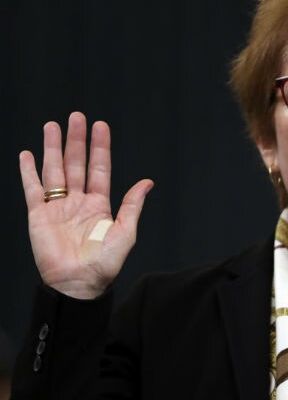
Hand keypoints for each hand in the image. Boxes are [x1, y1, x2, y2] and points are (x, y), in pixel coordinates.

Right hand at [19, 112, 153, 298]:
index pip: (99, 168)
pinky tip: (28, 154)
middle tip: (76, 116)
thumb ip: (132, 205)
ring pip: (54, 170)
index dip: (100, 147)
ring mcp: (58, 207)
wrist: (78, 283)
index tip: (100, 125)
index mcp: (100, 204)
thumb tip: (148, 182)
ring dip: (52, 148)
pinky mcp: (38, 216)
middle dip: (76, 140)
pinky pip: (32, 189)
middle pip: (76, 163)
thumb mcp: (125, 231)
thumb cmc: (105, 262)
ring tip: (52, 126)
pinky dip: (29, 172)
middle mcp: (78, 202)